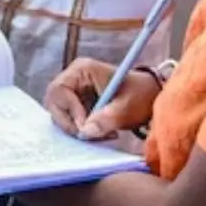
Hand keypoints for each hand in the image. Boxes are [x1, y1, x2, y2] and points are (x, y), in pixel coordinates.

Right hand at [44, 58, 160, 140]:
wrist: (150, 97)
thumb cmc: (141, 95)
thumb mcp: (127, 107)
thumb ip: (106, 119)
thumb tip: (85, 132)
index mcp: (82, 70)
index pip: (59, 91)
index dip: (70, 110)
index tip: (86, 126)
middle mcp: (73, 78)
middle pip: (54, 103)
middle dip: (70, 123)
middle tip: (90, 135)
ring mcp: (73, 91)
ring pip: (60, 114)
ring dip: (77, 129)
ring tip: (101, 134)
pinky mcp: (76, 104)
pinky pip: (68, 120)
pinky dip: (81, 130)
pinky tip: (100, 132)